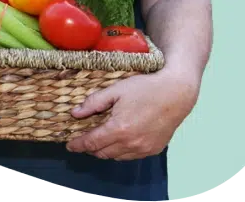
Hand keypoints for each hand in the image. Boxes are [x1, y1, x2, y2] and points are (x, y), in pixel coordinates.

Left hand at [66, 68, 199, 159]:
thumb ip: (93, 102)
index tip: (69, 145)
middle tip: (83, 140)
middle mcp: (131, 143)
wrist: (176, 94)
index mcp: (119, 128)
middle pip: (102, 152)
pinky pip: (130, 156)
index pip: (91, 143)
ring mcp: (143, 149)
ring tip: (99, 139)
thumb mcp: (116, 90)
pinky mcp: (153, 150)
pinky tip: (119, 140)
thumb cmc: (145, 88)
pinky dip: (120, 151)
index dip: (78, 145)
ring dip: (105, 150)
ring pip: (116, 156)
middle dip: (89, 148)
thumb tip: (75, 113)